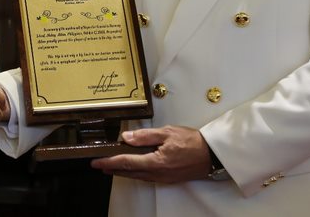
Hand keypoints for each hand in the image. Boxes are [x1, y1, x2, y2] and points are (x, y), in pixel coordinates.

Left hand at [91, 126, 211, 183]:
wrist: (212, 155)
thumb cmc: (193, 142)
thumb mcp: (168, 132)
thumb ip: (145, 136)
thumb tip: (126, 138)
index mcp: (156, 161)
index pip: (127, 162)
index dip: (109, 162)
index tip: (97, 162)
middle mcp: (158, 173)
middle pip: (129, 172)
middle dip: (112, 168)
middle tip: (99, 165)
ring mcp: (163, 177)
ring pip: (137, 176)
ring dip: (123, 172)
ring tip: (111, 167)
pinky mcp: (168, 178)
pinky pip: (147, 177)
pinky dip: (135, 173)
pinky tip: (132, 170)